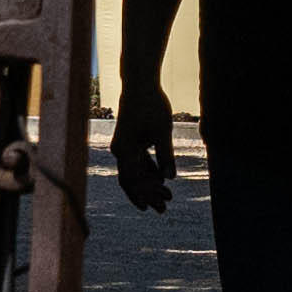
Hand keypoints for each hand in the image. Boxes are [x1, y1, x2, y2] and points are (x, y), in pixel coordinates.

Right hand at [110, 81, 174, 212]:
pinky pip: (140, 161)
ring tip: (168, 197)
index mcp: (124, 149)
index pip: (131, 180)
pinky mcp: (132, 140)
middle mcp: (121, 149)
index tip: (150, 209)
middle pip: (133, 179)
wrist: (140, 82)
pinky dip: (151, 171)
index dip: (140, 196)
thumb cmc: (152, 104)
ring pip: (137, 171)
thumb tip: (170, 178)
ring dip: (151, 184)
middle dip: (148, 195)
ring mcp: (125, 145)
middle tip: (163, 209)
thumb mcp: (162, 131)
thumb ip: (166, 155)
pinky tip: (163, 180)